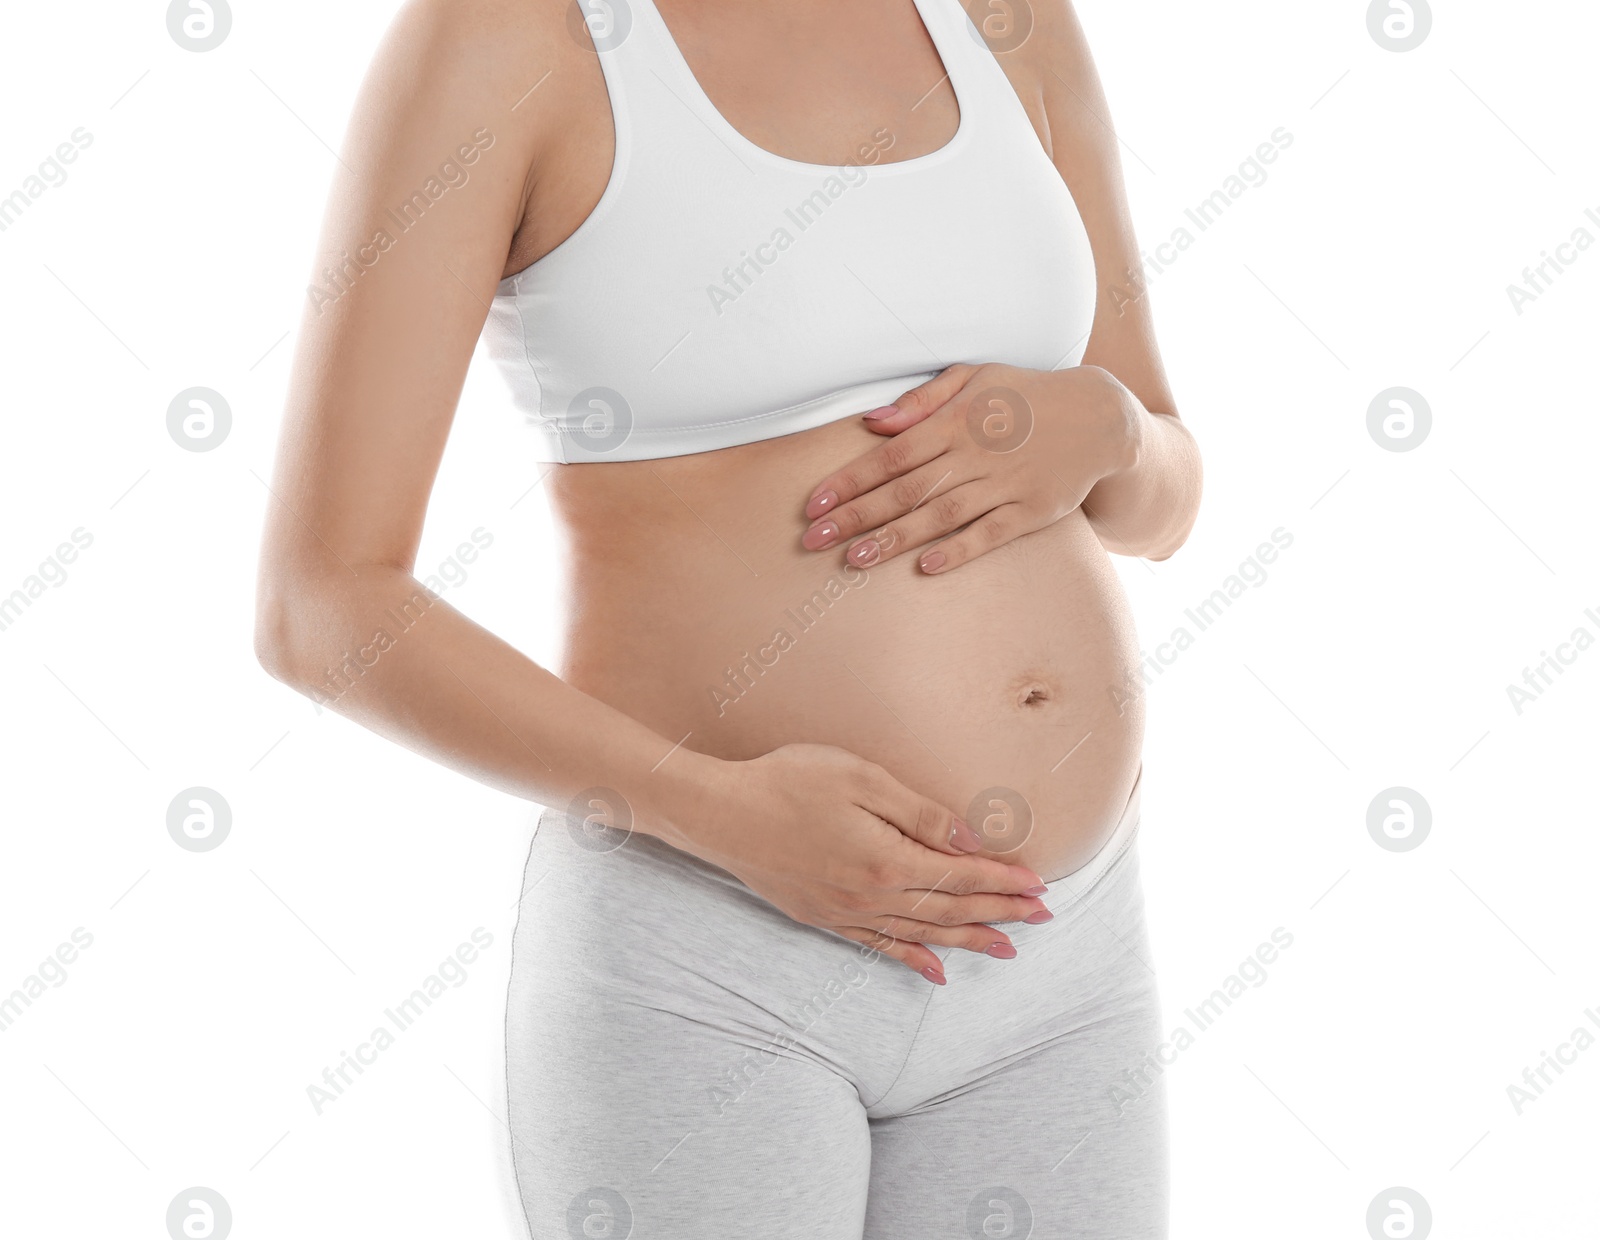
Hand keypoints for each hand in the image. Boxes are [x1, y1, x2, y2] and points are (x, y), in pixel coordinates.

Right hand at [680, 743, 1052, 984]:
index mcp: (886, 860)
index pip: (960, 875)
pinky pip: (880, 948)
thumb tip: (967, 839)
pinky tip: (936, 972)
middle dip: (1000, 912)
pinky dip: (913, 960)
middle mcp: (871, 896)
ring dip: (968, 940)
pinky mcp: (823, 919)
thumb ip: (918, 812)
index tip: (1040, 885)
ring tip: (1008, 947)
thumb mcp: (860, 778)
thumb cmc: (788, 782)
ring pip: (922, 934)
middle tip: (1044, 916)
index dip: (1004, 880)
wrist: (720, 815)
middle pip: (950, 908)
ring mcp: (846, 913)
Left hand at [800, 362, 1139, 573]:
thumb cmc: (1023, 397)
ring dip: (895, 538)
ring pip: (940, 515)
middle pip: (906, 490)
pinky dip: (959, 551)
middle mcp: (975, 454)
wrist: (1099, 416)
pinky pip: (990, 534)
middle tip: (813, 540)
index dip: (850, 480)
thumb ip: (922, 400)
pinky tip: (926, 567)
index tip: (815, 503)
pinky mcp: (1032, 511)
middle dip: (856, 516)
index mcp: (955, 421)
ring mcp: (1005, 484)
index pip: (891, 455)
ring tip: (853, 559)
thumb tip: (872, 423)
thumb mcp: (974, 378)